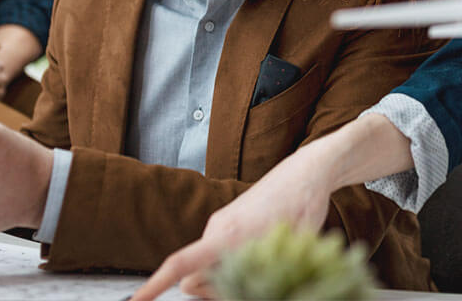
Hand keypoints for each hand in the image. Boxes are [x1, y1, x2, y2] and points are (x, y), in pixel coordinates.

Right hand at [133, 142, 339, 299]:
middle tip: (254, 290)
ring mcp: (220, 224)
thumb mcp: (286, 246)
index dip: (155, 285)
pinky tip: (260, 257)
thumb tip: (219, 286)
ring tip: (266, 266)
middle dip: (213, 294)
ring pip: (207, 268)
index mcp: (229, 234)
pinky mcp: (227, 223)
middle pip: (194, 279)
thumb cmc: (303, 205)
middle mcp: (217, 228)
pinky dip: (230, 265)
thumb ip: (254, 269)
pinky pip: (215, 254)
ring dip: (226, 279)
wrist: (305, 171)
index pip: (182, 263)